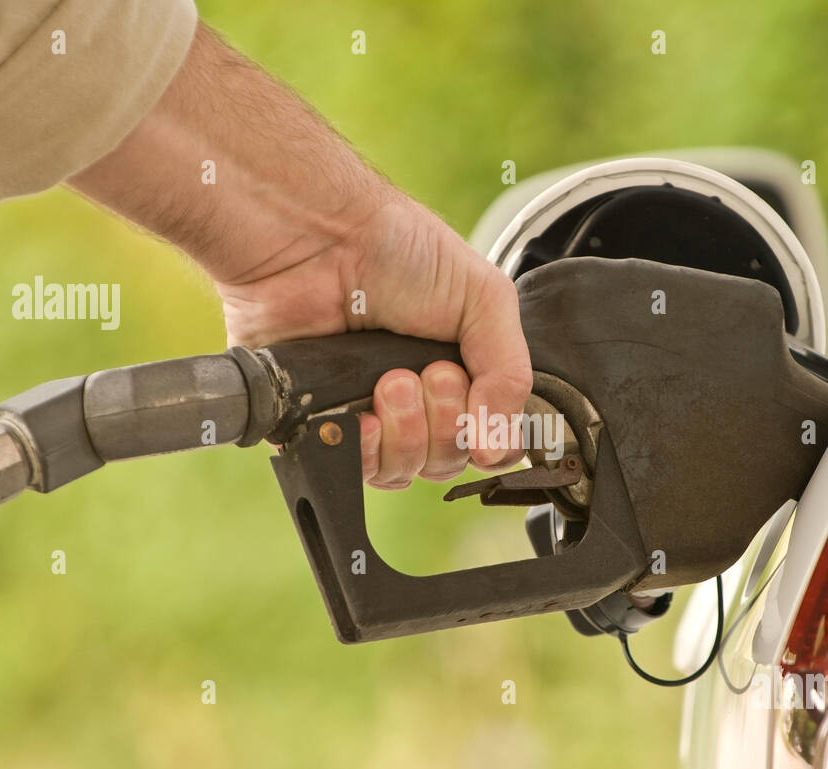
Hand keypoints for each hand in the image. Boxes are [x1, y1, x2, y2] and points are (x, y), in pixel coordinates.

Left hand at [217, 189, 530, 486]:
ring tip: (389, 382)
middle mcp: (415, 402)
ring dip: (406, 432)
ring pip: (404, 471)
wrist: (318, 238)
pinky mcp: (318, 424)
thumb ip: (510, 373)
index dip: (488, 433)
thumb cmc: (398, 249)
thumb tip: (500, 450)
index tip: (471, 392)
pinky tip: (362, 415)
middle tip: (428, 373)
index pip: (489, 441)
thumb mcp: (486, 298)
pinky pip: (351, 470)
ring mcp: (366, 415)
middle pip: (448, 461)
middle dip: (444, 423)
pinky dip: (364, 449)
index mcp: (460, 374)